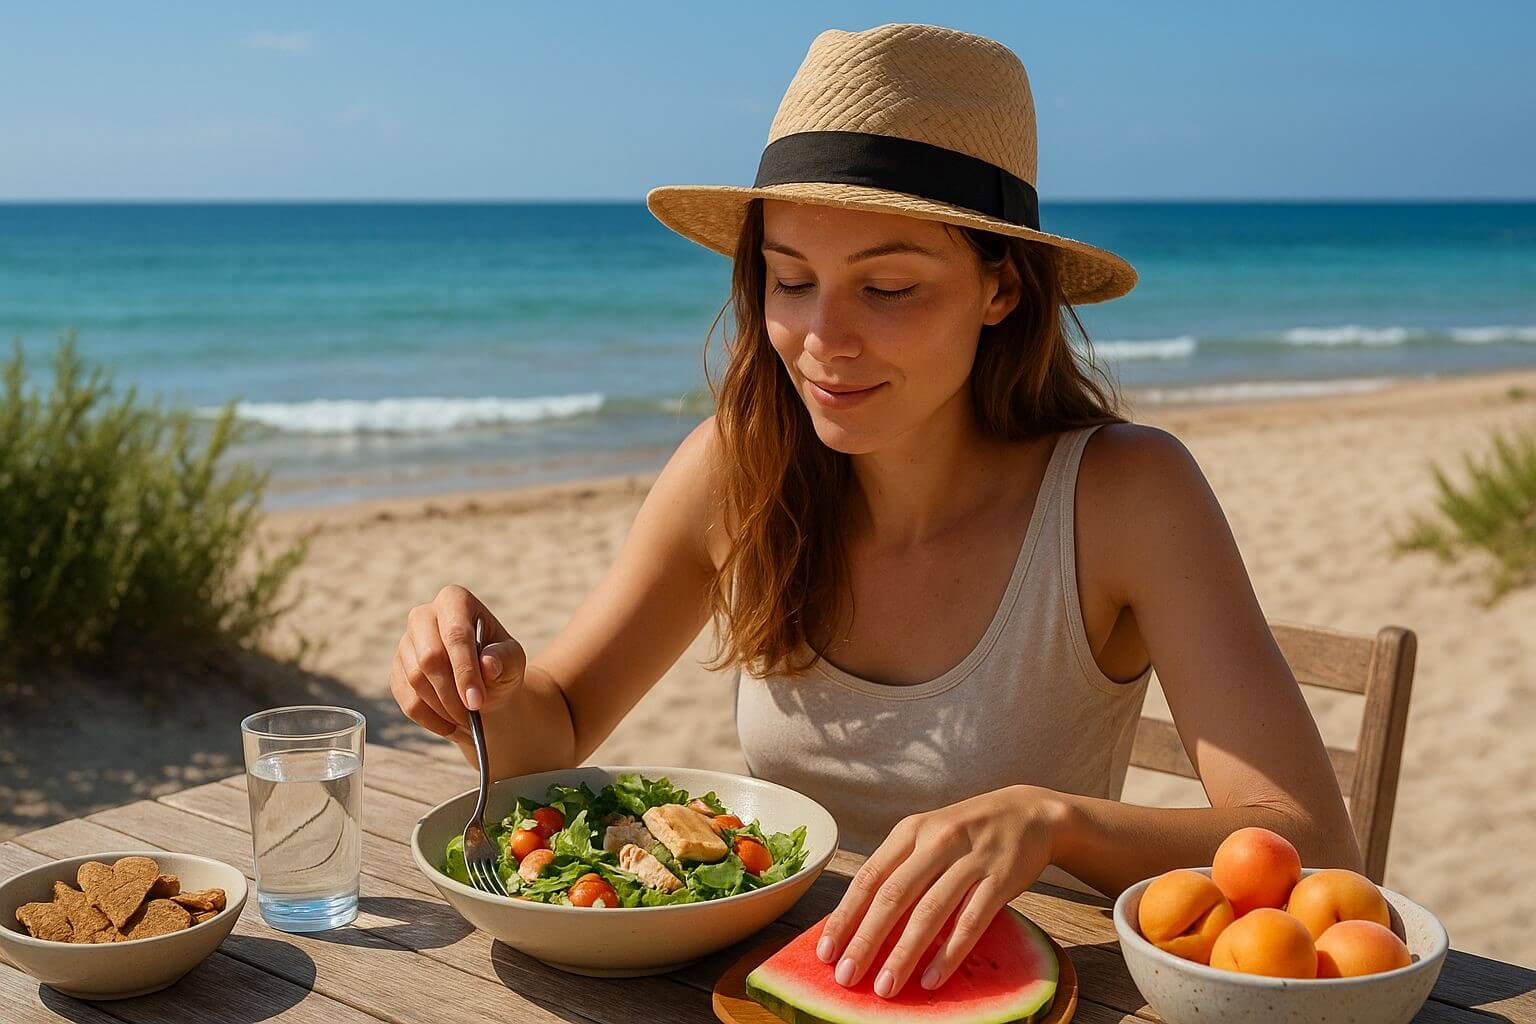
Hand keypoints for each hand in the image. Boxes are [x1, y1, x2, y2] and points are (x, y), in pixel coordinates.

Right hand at [389, 585, 527, 737]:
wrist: (485, 686)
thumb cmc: (500, 666)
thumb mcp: (513, 660)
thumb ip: (504, 658)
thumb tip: (488, 664)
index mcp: (455, 601)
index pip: (455, 634)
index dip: (465, 670)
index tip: (477, 701)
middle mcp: (423, 616)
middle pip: (429, 657)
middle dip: (452, 692)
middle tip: (472, 714)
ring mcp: (405, 643)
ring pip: (415, 680)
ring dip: (442, 706)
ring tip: (466, 719)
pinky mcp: (396, 670)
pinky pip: (406, 699)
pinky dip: (430, 719)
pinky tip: (450, 725)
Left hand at [816, 785, 1062, 998]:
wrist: (1030, 813)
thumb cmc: (967, 832)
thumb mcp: (928, 835)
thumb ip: (899, 869)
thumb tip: (858, 920)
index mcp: (911, 831)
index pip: (869, 877)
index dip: (845, 915)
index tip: (825, 950)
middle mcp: (937, 841)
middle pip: (893, 896)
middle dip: (866, 940)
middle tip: (846, 976)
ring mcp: (970, 860)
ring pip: (930, 912)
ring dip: (904, 953)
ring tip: (885, 987)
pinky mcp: (1001, 878)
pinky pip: (971, 922)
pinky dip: (949, 954)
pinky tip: (931, 979)